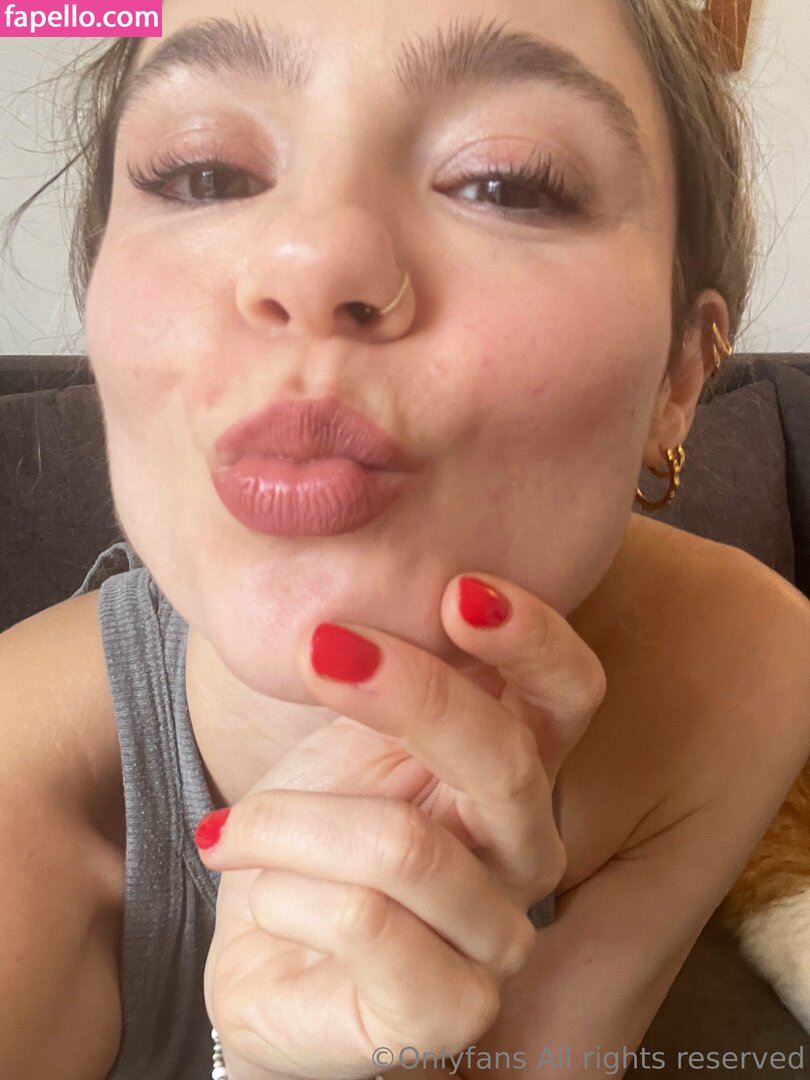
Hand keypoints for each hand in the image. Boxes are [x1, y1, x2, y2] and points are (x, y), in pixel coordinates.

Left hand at [197, 574, 606, 1079]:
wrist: (265, 953)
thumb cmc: (313, 838)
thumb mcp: (346, 742)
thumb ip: (393, 687)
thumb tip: (401, 597)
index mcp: (513, 771)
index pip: (569, 698)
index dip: (534, 640)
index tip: (459, 589)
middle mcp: (526, 852)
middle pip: (505, 761)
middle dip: (409, 695)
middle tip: (323, 650)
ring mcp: (496, 938)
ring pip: (403, 845)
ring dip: (288, 824)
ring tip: (239, 830)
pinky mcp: (446, 1010)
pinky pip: (363, 920)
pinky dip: (283, 888)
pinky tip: (257, 887)